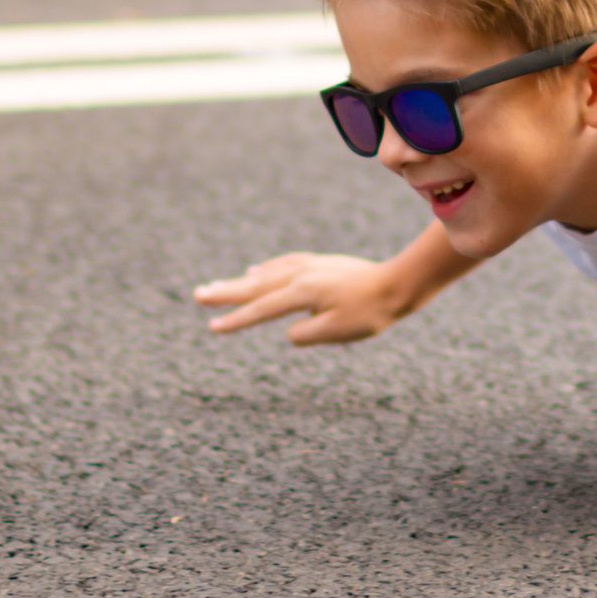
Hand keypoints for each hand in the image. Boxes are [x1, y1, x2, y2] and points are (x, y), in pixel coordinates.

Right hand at [194, 252, 404, 345]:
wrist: (398, 284)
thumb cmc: (370, 312)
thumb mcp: (336, 331)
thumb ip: (304, 334)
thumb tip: (288, 330)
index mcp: (302, 292)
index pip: (261, 310)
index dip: (236, 319)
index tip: (212, 326)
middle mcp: (301, 275)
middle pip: (255, 286)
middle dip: (226, 293)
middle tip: (198, 295)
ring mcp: (310, 266)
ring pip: (267, 274)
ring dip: (241, 281)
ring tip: (219, 287)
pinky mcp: (320, 264)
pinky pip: (284, 264)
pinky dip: (266, 269)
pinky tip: (257, 272)